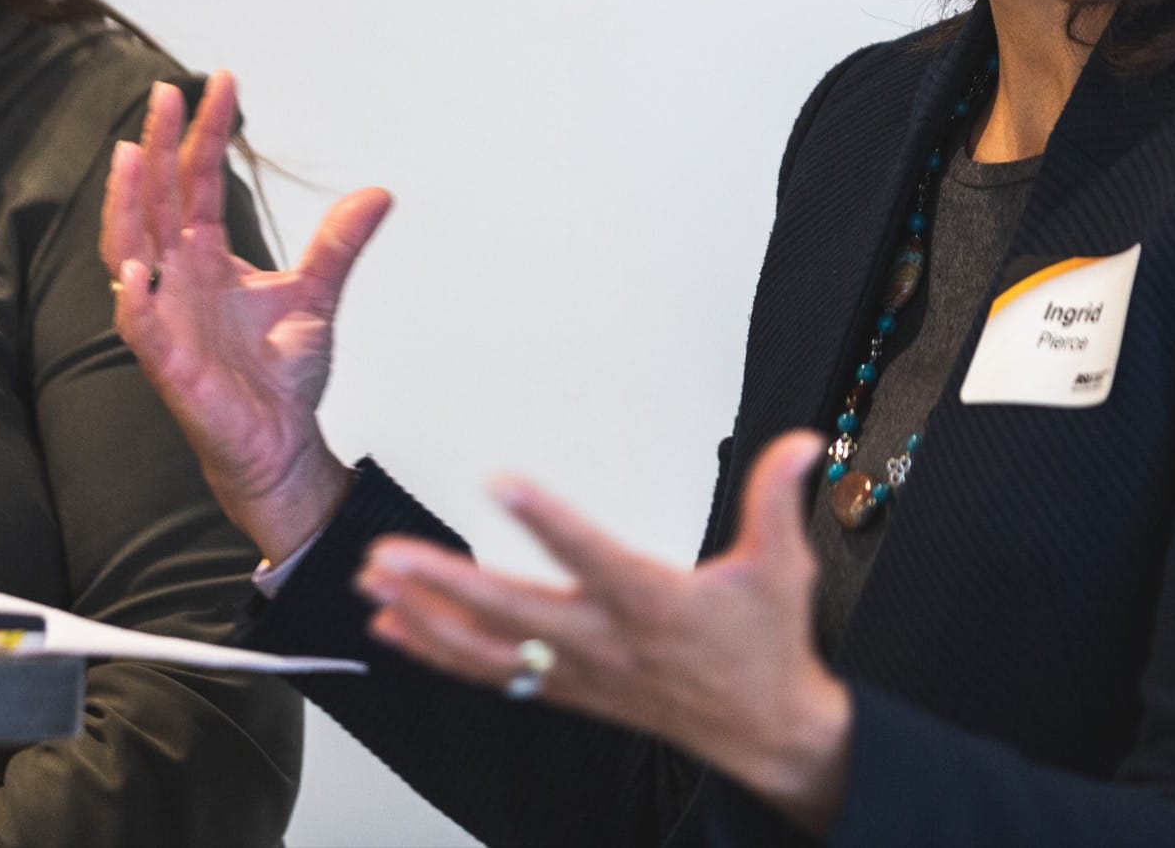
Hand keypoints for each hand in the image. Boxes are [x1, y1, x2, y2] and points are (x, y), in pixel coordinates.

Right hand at [101, 71, 392, 561]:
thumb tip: (379, 192)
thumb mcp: (316, 295)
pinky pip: (140, 329)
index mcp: (204, 258)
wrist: (280, 443)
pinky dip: (135, 301)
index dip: (204, 133)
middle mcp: (177, 280)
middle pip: (156, 200)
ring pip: (129, 250)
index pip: (195, 182)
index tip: (221, 82)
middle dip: (158, 147)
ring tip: (131, 154)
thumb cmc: (280, 376)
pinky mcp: (169, 366)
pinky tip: (135, 271)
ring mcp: (166, 319)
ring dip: (126, 204)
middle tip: (165, 94)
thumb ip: (337, 243)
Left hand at [355, 430, 853, 831]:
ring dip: (423, 617)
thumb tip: (802, 443)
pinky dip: (438, 653)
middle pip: (510, 612)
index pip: (590, 555)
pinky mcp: (566, 690)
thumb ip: (779, 499)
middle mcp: (605, 641)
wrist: (762, 731)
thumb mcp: (784, 568)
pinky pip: (490, 675)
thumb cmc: (764, 647)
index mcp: (652, 602)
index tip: (501, 480)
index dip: (546, 518)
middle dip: (442, 584)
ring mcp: (578, 672)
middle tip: (386, 555)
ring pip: (485, 650)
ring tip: (373, 585)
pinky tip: (397, 631)